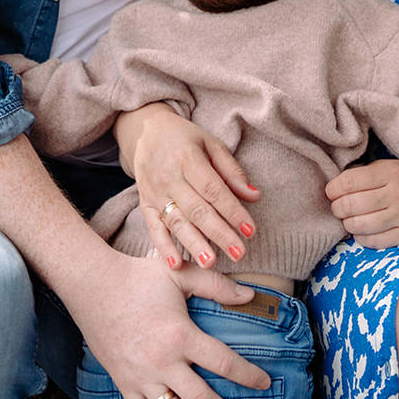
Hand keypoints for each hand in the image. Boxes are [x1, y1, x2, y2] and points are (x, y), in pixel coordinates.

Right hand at [69, 252, 269, 398]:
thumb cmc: (137, 276)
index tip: (264, 383)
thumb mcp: (179, 274)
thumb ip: (216, 284)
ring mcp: (142, 377)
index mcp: (181, 335)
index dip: (249, 376)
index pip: (224, 363)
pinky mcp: (124, 383)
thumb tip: (249, 294)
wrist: (92, 285)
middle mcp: (163, 362)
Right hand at [119, 105, 259, 268]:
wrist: (145, 133)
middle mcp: (169, 177)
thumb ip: (231, 171)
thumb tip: (254, 196)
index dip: (232, 210)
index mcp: (188, 159)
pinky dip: (163, 248)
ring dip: (194, 245)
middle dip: (219, 233)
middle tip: (239, 253)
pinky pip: (153, 228)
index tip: (250, 230)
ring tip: (211, 263)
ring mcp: (155, 193)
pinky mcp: (144, 204)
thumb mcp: (211, 145)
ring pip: (176, 223)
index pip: (213, 189)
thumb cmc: (185, 139)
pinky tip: (176, 265)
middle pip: (197, 210)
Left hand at [326, 159, 398, 247]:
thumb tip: (334, 186)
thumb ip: (366, 174)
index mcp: (392, 172)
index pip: (349, 182)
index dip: (333, 189)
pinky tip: (363, 231)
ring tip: (350, 219)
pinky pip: (372, 242)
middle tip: (338, 208)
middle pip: (350, 205)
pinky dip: (361, 238)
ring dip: (348, 224)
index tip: (331, 192)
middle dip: (337, 208)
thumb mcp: (393, 167)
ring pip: (358, 225)